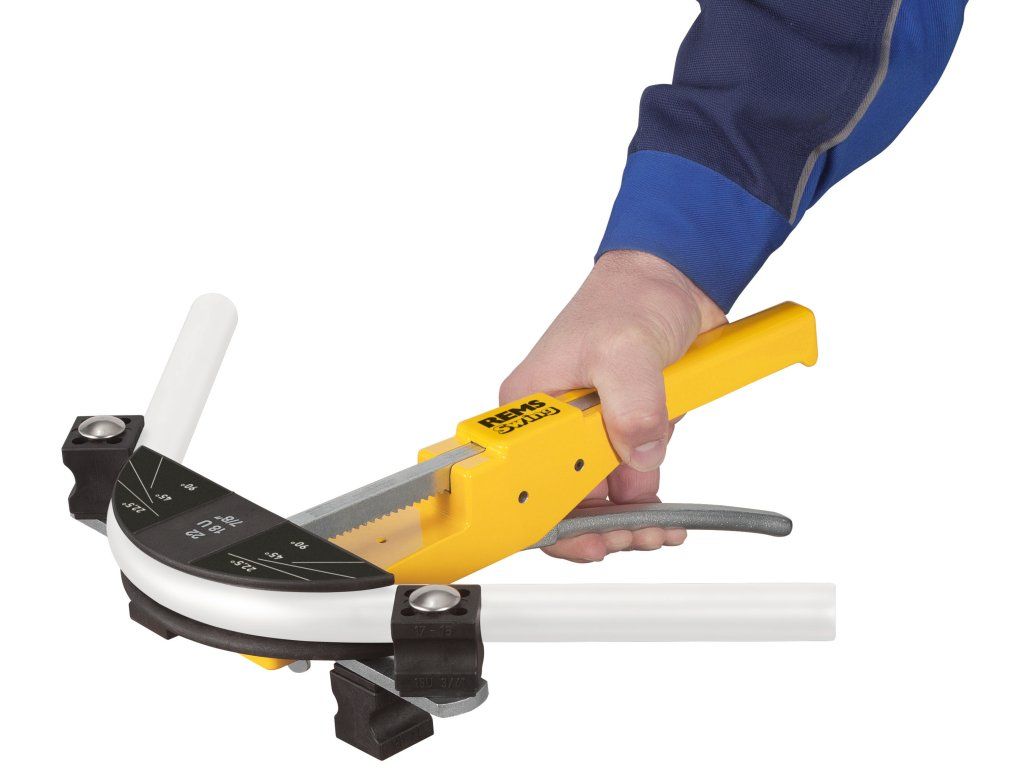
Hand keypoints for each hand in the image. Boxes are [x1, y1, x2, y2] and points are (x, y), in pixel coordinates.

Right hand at [500, 250, 724, 561]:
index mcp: (533, 404)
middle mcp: (555, 423)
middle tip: (634, 539)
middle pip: (564, 495)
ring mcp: (590, 430)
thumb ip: (633, 403)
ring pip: (601, 495)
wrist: (674, 279)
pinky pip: (630, 479)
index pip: (525, 476)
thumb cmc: (628, 298)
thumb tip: (639, 453)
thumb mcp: (626, 347)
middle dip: (599, 527)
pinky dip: (649, 503)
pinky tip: (668, 518)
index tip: (582, 541)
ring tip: (658, 533)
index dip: (547, 516)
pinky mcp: (623, 431)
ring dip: (629, 521)